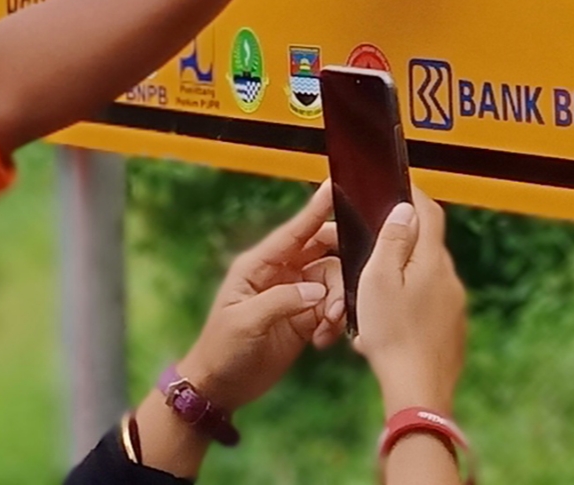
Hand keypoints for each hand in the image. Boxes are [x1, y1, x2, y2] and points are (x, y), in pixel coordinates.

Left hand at [173, 183, 347, 409]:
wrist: (222, 385)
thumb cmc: (223, 348)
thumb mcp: (246, 322)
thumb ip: (282, 302)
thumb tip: (319, 292)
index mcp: (259, 264)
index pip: (293, 232)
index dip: (314, 211)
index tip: (333, 188)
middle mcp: (280, 273)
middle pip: (321, 251)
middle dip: (340, 265)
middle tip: (351, 286)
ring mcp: (294, 295)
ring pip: (332, 281)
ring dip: (339, 301)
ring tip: (330, 326)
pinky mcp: (305, 318)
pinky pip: (332, 309)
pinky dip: (335, 322)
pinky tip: (324, 340)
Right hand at [349, 193, 466, 415]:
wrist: (418, 391)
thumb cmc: (393, 335)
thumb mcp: (377, 280)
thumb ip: (392, 241)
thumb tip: (405, 209)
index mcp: (432, 261)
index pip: (429, 212)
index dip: (413, 194)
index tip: (397, 186)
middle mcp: (450, 279)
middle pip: (427, 244)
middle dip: (402, 241)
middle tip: (373, 247)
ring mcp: (455, 306)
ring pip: (427, 276)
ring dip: (404, 277)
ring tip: (375, 296)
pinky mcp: (453, 330)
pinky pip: (431, 304)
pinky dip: (411, 304)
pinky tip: (389, 323)